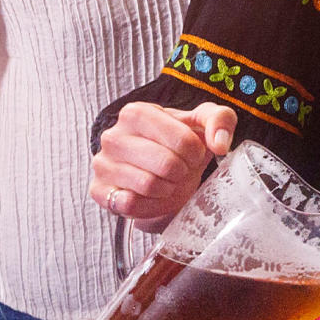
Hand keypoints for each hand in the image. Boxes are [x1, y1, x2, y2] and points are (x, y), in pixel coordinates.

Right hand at [89, 101, 237, 228]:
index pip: (182, 139)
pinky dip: (150, 206)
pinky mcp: (99, 191)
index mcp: (136, 113)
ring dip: (167, 189)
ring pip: (149, 185)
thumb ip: (219, 120)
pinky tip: (152, 197)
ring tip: (166, 181)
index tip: (193, 155)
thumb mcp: (202, 125)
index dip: (196, 153)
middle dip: (182, 173)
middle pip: (167, 164)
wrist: (158, 172)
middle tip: (180, 171)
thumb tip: (220, 144)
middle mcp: (113, 136)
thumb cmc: (178, 145)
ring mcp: (102, 164)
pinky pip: (131, 205)